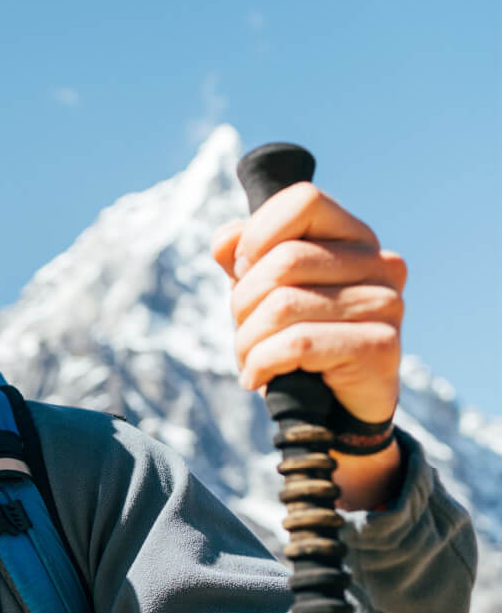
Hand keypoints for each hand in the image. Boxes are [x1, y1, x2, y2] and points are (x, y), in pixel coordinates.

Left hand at [213, 182, 407, 508]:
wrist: (333, 413)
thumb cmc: (297, 344)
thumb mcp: (262, 295)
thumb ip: (244, 260)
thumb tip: (225, 239)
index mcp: (353, 238)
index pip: (302, 200)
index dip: (257, 234)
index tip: (242, 269)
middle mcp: (380, 263)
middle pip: (283, 259)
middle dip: (242, 302)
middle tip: (243, 331)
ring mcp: (386, 303)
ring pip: (282, 305)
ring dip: (246, 340)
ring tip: (250, 359)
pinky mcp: (380, 345)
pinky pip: (296, 343)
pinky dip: (261, 364)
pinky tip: (257, 377)